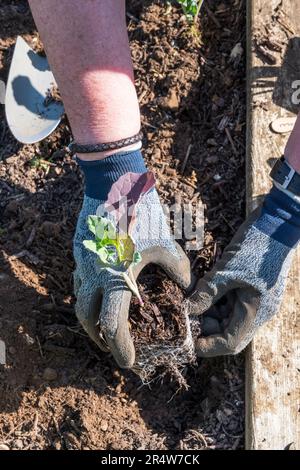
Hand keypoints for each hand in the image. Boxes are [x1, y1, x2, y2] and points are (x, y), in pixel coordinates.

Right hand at [74, 188, 190, 367]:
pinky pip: (80, 282)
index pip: (113, 325)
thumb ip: (178, 270)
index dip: (121, 348)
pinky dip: (90, 297)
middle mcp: (93, 276)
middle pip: (88, 320)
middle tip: (116, 345)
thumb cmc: (142, 213)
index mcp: (115, 278)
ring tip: (109, 324)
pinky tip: (104, 293)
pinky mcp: (80, 251)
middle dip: (101, 338)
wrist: (113, 182)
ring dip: (93, 319)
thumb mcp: (166, 243)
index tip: (130, 361)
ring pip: (81, 302)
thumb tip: (187, 289)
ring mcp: (83, 263)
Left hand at [185, 185, 299, 356]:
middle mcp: (258, 312)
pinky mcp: (253, 289)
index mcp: (255, 312)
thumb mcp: (226, 271)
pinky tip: (204, 291)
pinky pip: (233, 303)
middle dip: (207, 328)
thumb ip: (207, 293)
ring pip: (230, 318)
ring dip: (210, 314)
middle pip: (230, 332)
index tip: (189, 341)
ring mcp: (257, 301)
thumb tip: (189, 310)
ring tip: (192, 301)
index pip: (231, 343)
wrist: (277, 223)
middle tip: (186, 316)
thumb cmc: (254, 247)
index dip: (209, 346)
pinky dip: (217, 301)